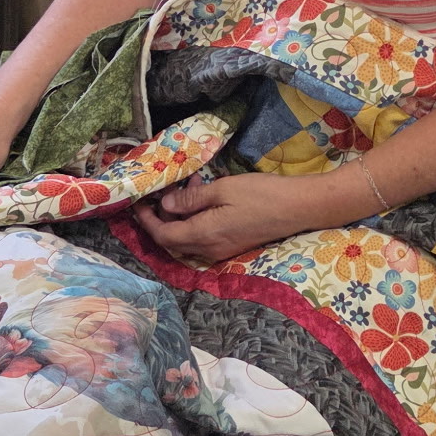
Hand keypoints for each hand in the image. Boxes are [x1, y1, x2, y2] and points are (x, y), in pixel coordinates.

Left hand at [134, 173, 324, 266]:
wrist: (298, 208)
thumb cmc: (261, 195)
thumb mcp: (223, 189)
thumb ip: (192, 199)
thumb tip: (166, 205)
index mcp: (204, 235)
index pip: (163, 234)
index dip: (146, 221)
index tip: (137, 203)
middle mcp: (209, 249)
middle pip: (172, 241)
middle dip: (160, 218)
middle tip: (159, 192)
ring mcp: (221, 250)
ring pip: (187, 238)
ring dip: (179, 216)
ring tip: (188, 185)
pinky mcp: (231, 245)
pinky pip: (202, 237)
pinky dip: (195, 219)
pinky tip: (204, 196)